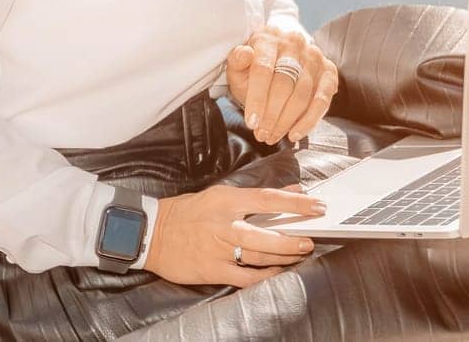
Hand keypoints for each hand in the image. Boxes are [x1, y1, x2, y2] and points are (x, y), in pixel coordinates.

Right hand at [143, 181, 326, 285]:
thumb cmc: (186, 212)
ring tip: (299, 254)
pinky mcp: (213, 270)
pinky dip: (265, 276)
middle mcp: (225, 224)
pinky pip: (246, 277)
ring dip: (284, 256)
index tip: (317, 206)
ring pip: (260, 256)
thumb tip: (289, 191)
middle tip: (310, 239)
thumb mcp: (218, 195)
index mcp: (227, 200)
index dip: (296, 203)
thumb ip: (253, 196)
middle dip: (294, 238)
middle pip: (268, 233)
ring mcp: (219, 249)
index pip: (269, 199)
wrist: (152, 233)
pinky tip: (278, 272)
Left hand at [225, 25, 337, 145]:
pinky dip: (309, 120)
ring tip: (273, 136)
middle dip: (271, 115)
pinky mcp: (328, 71)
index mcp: (269, 39)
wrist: (278, 59)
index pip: (263, 69)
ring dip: (287, 121)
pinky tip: (295, 133)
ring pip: (302, 94)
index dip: (257, 98)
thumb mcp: (239, 66)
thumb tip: (244, 54)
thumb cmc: (254, 68)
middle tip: (262, 135)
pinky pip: (322, 99)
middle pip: (284, 84)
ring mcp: (314, 56)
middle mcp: (294, 43)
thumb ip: (237, 61)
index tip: (252, 123)